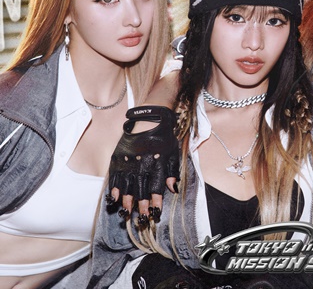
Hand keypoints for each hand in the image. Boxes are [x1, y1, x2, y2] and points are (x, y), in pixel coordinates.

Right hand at [107, 105, 178, 224]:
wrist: (148, 119)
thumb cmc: (164, 138)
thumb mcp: (173, 153)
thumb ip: (172, 171)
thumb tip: (173, 189)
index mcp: (156, 163)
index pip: (156, 186)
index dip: (156, 200)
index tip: (156, 212)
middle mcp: (141, 164)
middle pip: (141, 189)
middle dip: (141, 205)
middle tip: (142, 218)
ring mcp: (128, 161)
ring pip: (127, 185)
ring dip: (127, 200)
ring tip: (127, 212)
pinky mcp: (117, 158)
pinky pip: (114, 176)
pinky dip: (114, 188)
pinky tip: (114, 199)